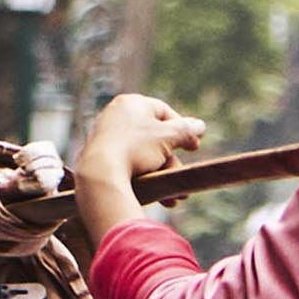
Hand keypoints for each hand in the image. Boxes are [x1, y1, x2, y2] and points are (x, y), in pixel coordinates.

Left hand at [72, 91, 207, 240]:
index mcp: (130, 103)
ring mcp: (104, 137)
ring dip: (161, 174)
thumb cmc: (136, 149)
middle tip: (181, 173)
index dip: (182, 129)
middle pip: (153, 137)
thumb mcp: (168, 138)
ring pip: (142, 155)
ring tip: (175, 195)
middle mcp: (115, 116)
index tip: (194, 145)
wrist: (100, 174)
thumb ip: (187, 131)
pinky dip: (144, 177)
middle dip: (171, 160)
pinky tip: (158, 194)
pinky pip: (127, 165)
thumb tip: (200, 126)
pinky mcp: (98, 158)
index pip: (163, 112)